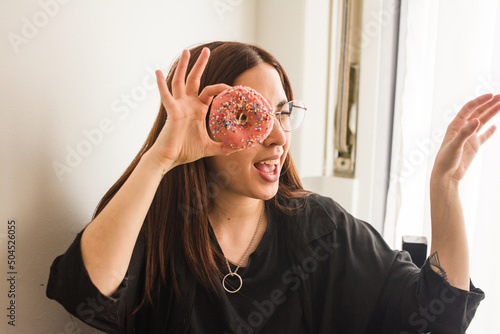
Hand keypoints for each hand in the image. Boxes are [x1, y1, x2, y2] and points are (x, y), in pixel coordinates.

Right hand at [149, 48, 234, 167]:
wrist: (170, 158)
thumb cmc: (186, 151)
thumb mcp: (210, 148)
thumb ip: (224, 147)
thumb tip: (239, 148)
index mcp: (198, 109)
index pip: (211, 92)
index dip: (222, 89)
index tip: (234, 89)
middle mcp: (188, 104)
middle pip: (194, 79)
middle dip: (200, 65)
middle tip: (207, 50)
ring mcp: (178, 105)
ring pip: (180, 81)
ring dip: (183, 66)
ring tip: (185, 51)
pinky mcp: (171, 111)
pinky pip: (165, 95)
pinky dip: (161, 84)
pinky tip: (158, 71)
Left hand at [431, 93, 499, 185]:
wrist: (446, 175)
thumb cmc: (446, 160)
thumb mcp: (455, 145)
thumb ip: (465, 133)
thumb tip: (476, 120)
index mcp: (455, 126)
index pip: (469, 109)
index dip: (480, 101)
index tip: (491, 95)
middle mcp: (462, 129)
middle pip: (477, 112)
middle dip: (488, 104)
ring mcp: (469, 137)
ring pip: (482, 122)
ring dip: (491, 113)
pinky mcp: (473, 146)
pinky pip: (484, 136)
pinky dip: (490, 131)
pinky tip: (495, 126)